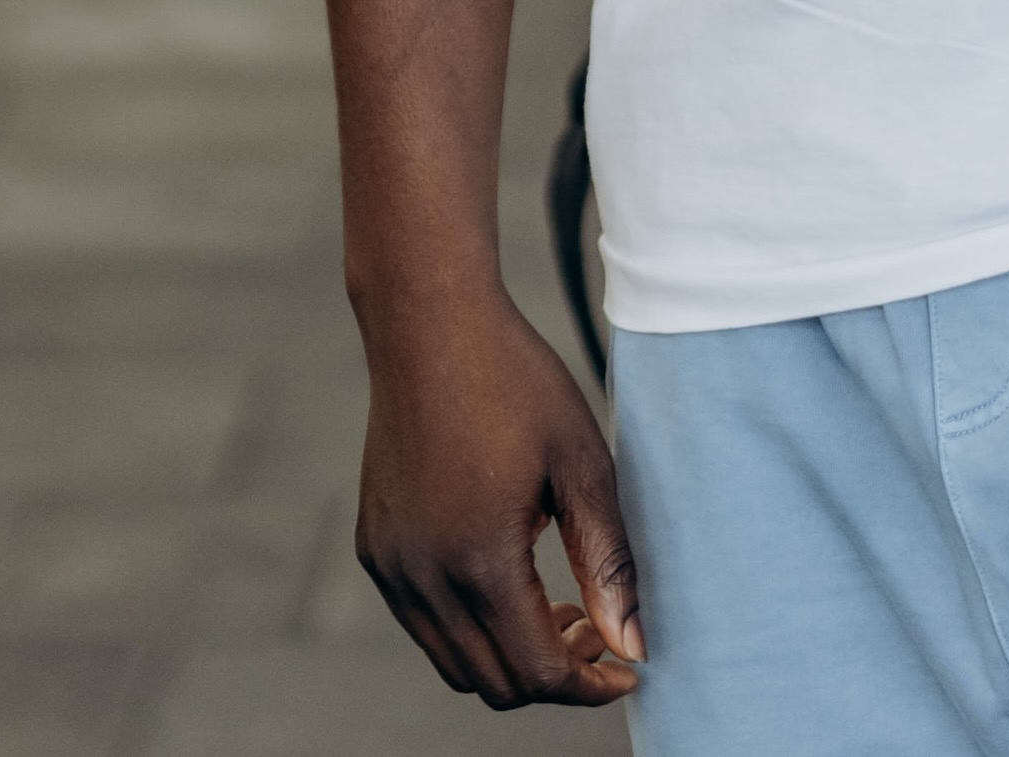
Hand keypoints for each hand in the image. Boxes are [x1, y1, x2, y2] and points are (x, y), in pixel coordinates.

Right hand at [350, 289, 640, 708]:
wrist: (428, 323)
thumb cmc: (514, 381)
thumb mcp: (583, 466)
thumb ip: (607, 563)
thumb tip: (632, 645)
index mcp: (479, 557)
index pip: (539, 673)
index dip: (591, 685)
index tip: (628, 667)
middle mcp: (423, 574)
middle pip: (496, 684)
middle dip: (555, 676)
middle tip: (597, 629)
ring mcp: (391, 564)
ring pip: (455, 663)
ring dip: (511, 656)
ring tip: (557, 608)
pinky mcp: (376, 547)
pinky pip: (424, 624)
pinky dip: (470, 628)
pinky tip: (506, 578)